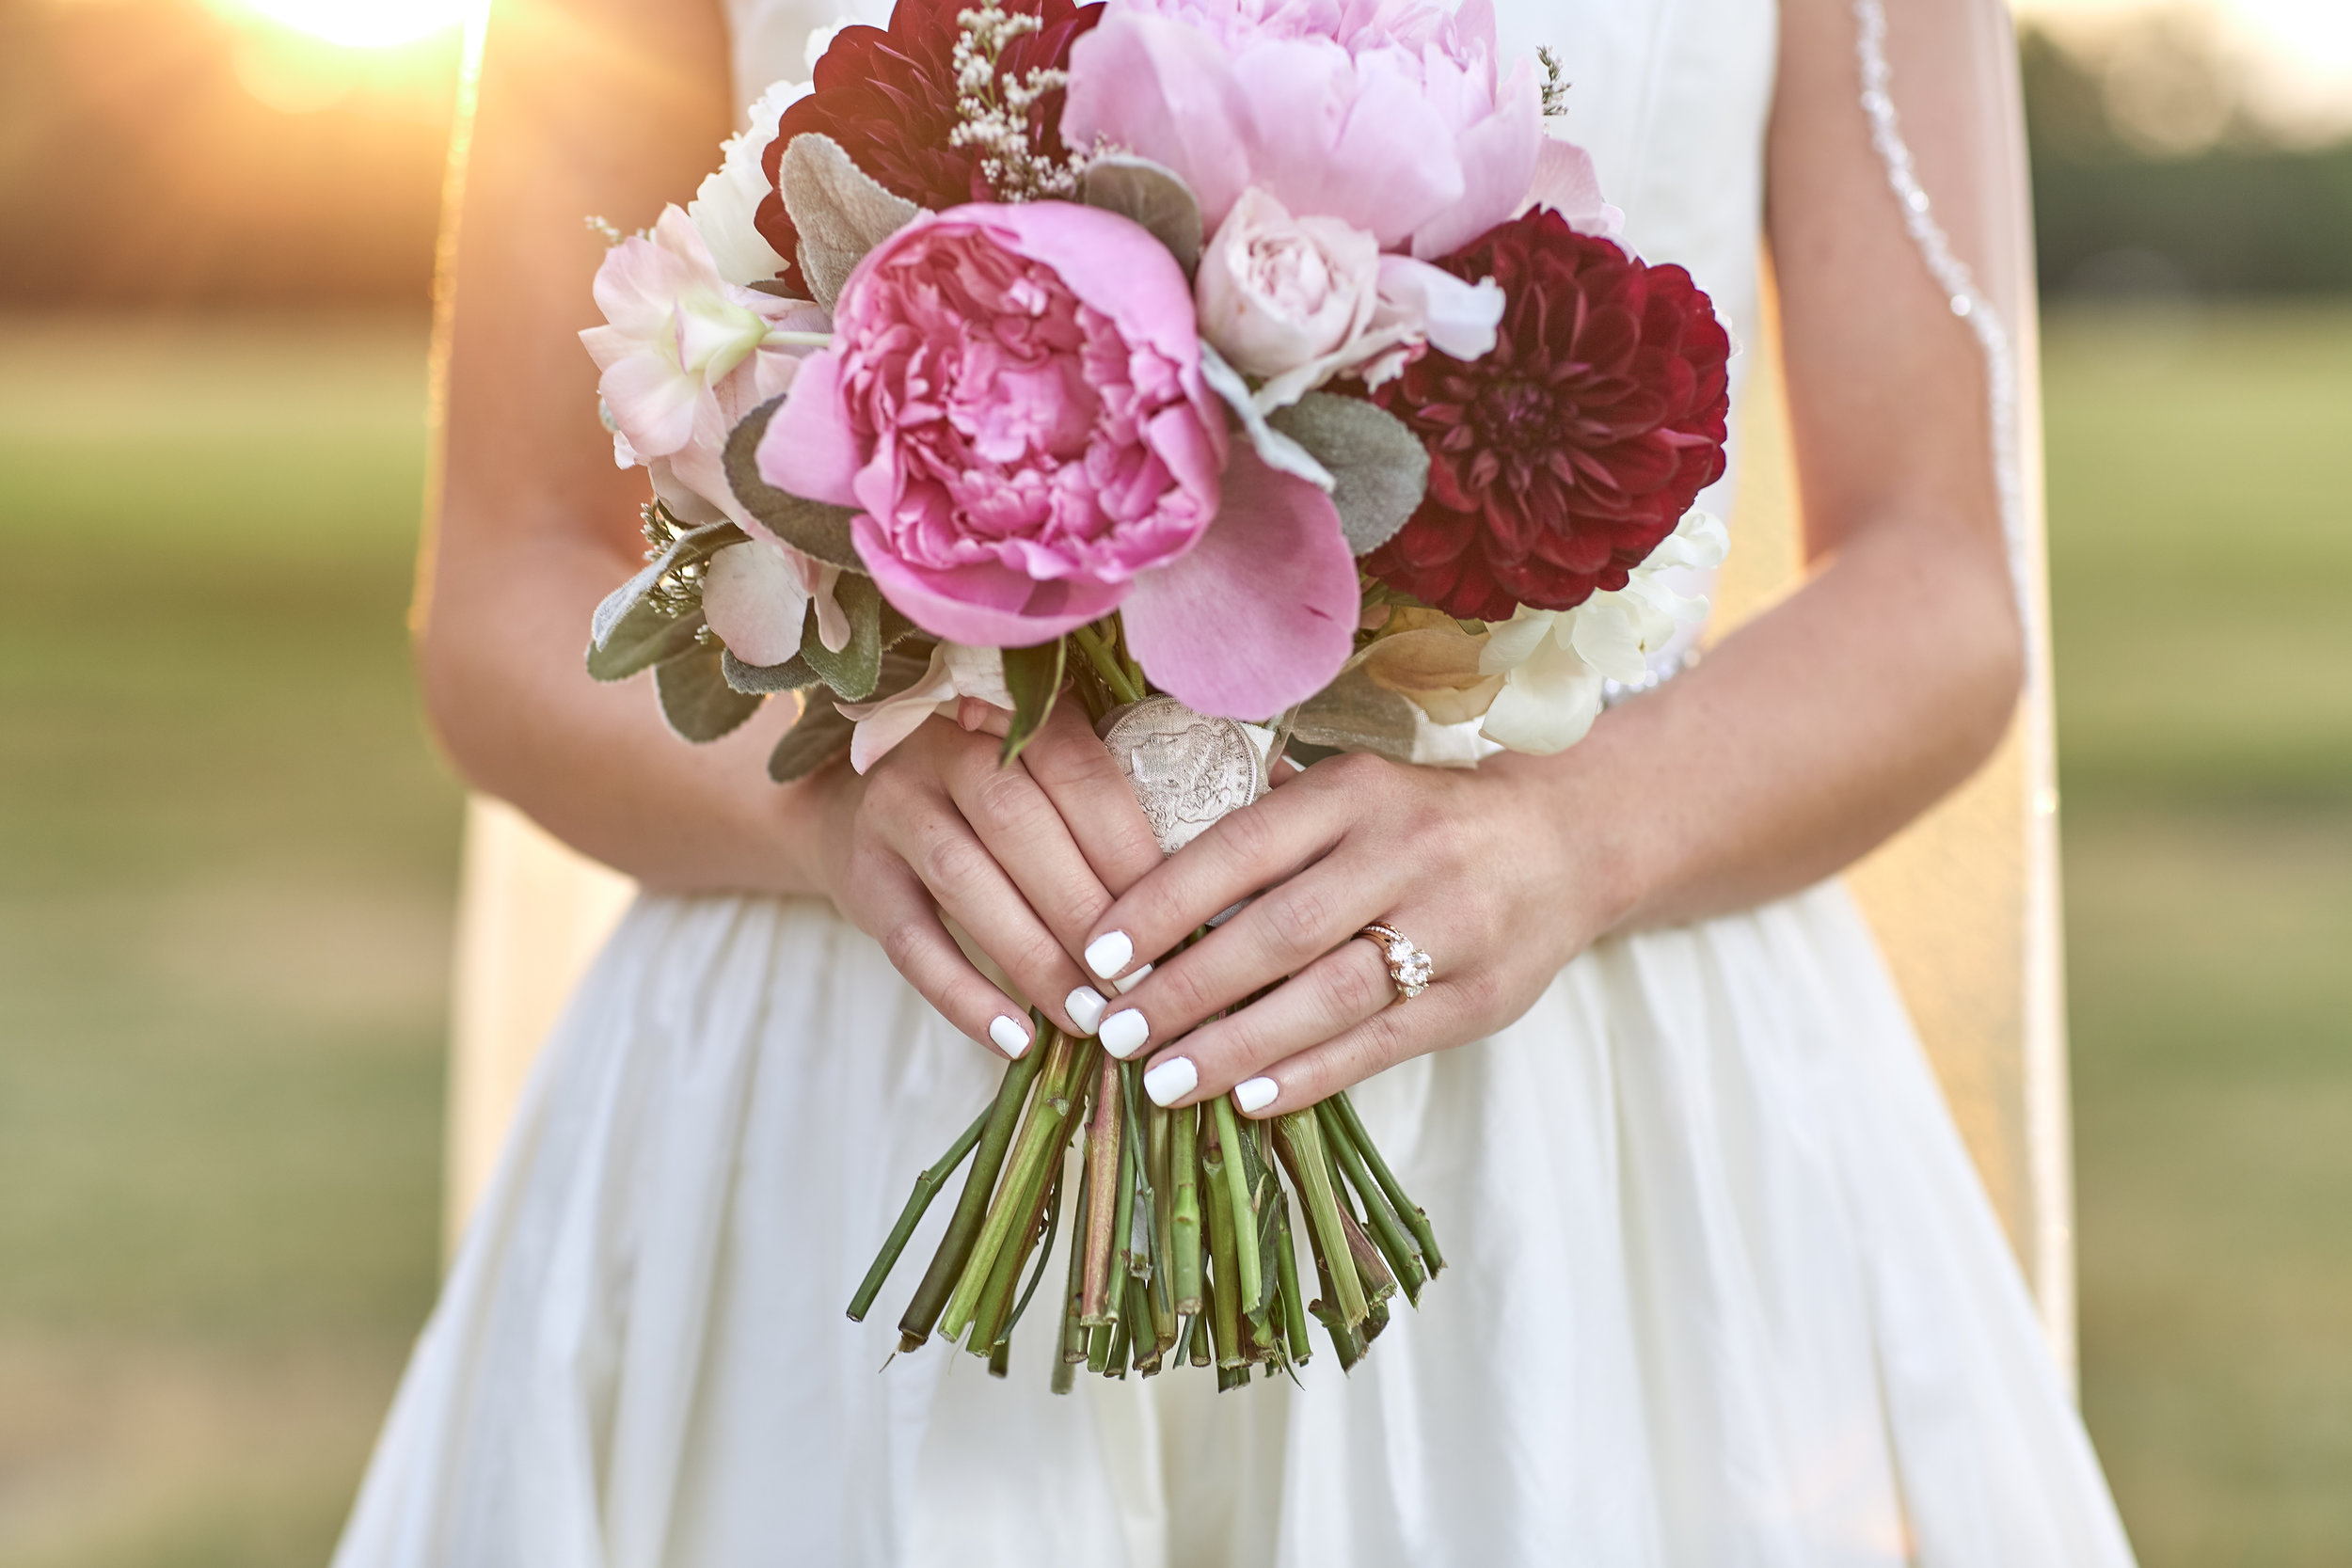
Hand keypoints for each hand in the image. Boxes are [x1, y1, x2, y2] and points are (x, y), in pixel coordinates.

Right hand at [807, 697, 1163, 1058]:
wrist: (855, 811)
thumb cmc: (991, 805)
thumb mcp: (1045, 780)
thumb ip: (1111, 810)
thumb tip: (1210, 883)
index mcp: (1012, 715)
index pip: (1079, 771)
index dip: (1129, 849)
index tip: (1179, 919)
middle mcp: (945, 747)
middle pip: (1019, 824)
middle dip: (1086, 910)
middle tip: (1139, 982)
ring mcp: (895, 808)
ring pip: (965, 880)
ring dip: (1035, 956)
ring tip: (1089, 1016)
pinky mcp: (862, 876)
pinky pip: (911, 942)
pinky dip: (964, 995)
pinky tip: (1015, 1037)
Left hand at [1072, 750, 1629, 1115]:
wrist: (1568, 843)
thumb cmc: (1425, 820)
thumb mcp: (1353, 791)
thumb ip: (1266, 825)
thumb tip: (1136, 867)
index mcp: (1357, 791)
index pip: (1241, 847)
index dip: (1163, 903)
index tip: (1095, 954)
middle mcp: (1406, 852)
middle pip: (1278, 931)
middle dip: (1184, 988)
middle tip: (1111, 1032)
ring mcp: (1451, 927)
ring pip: (1328, 996)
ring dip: (1235, 1046)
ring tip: (1162, 1081)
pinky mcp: (1480, 997)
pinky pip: (1381, 1043)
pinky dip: (1310, 1074)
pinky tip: (1248, 1100)